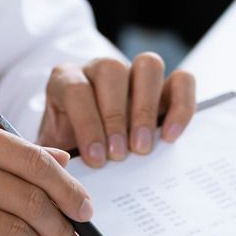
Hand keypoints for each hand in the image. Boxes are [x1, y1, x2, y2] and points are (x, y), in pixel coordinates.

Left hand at [38, 52, 195, 167]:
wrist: (82, 152)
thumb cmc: (67, 153)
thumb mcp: (53, 155)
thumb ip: (54, 157)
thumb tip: (63, 169)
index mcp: (66, 80)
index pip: (77, 89)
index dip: (87, 124)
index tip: (97, 159)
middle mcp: (100, 69)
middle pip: (112, 70)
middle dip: (116, 117)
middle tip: (119, 154)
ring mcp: (134, 75)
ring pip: (147, 66)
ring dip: (146, 109)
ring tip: (143, 148)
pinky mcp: (163, 88)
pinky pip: (182, 80)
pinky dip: (181, 106)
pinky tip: (170, 137)